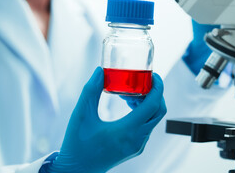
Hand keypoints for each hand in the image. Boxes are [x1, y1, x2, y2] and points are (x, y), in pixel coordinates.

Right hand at [46, 67, 165, 172]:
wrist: (76, 171)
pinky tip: (129, 107)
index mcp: (127, 130)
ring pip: (154, 119)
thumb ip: (91, 90)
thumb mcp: (81, 114)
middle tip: (140, 83)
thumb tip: (100, 70)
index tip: (153, 75)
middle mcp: (137, 139)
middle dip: (154, 93)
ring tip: (128, 95)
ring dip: (147, 103)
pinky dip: (143, 113)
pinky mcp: (136, 148)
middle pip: (159, 111)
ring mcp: (139, 145)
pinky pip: (147, 127)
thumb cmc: (77, 144)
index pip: (153, 104)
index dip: (157, 87)